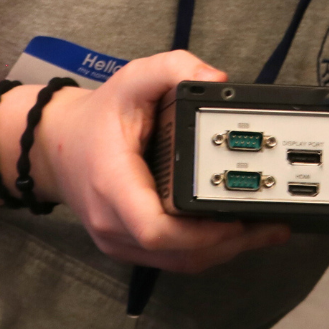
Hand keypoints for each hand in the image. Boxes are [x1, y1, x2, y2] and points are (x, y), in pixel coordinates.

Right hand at [33, 50, 288, 273]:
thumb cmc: (97, 116)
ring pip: (176, 261)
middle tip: (273, 225)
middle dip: (229, 243)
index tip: (238, 218)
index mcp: (113, 183)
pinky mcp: (128, 243)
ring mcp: (118, 237)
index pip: (155, 229)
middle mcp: (113, 220)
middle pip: (176, 252)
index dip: (201, 233)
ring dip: (223, 250)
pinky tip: (236, 234)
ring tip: (266, 231)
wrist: (55, 144)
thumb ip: (173, 67)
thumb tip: (216, 76)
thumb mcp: (132, 79)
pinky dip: (205, 250)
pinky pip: (170, 257)